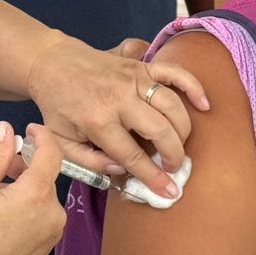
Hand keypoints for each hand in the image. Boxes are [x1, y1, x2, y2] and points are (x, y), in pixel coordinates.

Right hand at [0, 122, 66, 254]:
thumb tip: (6, 129)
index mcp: (34, 195)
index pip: (51, 153)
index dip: (42, 136)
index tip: (29, 130)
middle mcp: (53, 211)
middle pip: (46, 175)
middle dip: (25, 166)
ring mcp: (55, 229)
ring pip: (44, 194)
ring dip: (26, 187)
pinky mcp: (51, 242)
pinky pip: (45, 212)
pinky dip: (30, 206)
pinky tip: (6, 216)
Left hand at [25, 33, 209, 199]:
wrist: (51, 63)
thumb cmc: (57, 106)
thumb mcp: (61, 141)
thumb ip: (89, 162)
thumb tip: (121, 170)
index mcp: (96, 120)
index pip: (132, 155)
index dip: (153, 176)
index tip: (169, 191)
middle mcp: (118, 98)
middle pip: (159, 130)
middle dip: (174, 154)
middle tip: (174, 168)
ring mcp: (133, 78)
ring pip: (172, 105)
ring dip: (183, 129)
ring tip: (180, 145)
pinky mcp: (141, 64)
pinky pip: (174, 72)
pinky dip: (193, 86)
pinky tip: (204, 105)